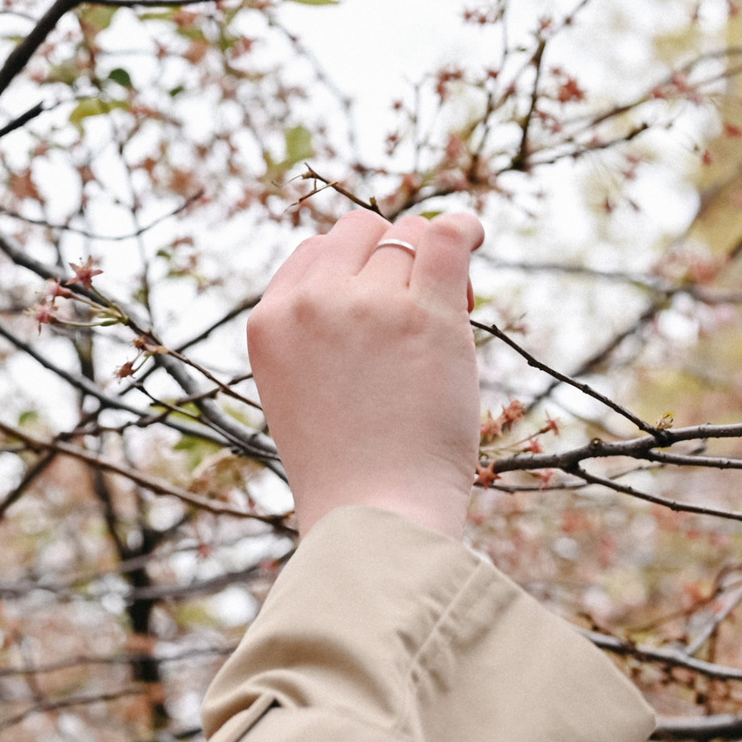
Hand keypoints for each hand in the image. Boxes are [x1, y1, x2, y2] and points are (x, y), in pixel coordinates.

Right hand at [247, 209, 483, 539]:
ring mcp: (367, 304)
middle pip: (359, 233)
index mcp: (269, 321)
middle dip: (390, 259)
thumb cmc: (345, 467)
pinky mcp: (425, 314)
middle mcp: (311, 303)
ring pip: (408, 236)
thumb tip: (363, 282)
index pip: (314, 253)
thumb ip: (312, 334)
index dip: (355, 272)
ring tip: (444, 319)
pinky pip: (445, 235)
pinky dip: (464, 228)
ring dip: (431, 266)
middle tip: (414, 314)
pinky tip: (472, 236)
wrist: (373, 513)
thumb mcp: (296, 390)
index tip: (378, 311)